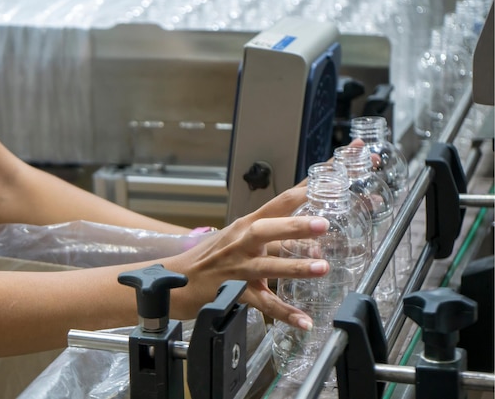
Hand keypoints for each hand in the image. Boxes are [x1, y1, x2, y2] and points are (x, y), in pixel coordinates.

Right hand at [167, 186, 328, 330]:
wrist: (172, 280)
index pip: (278, 203)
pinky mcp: (233, 294)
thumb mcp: (237, 238)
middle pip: (267, 230)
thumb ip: (271, 237)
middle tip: (324, 224)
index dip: (302, 192)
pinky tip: (303, 320)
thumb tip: (310, 238)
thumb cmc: (209, 258)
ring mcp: (236, 269)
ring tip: (321, 268)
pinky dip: (283, 313)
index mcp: (245, 226)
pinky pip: (262, 304)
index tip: (327, 179)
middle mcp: (240, 243)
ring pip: (266, 267)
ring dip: (294, 267)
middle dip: (295, 226)